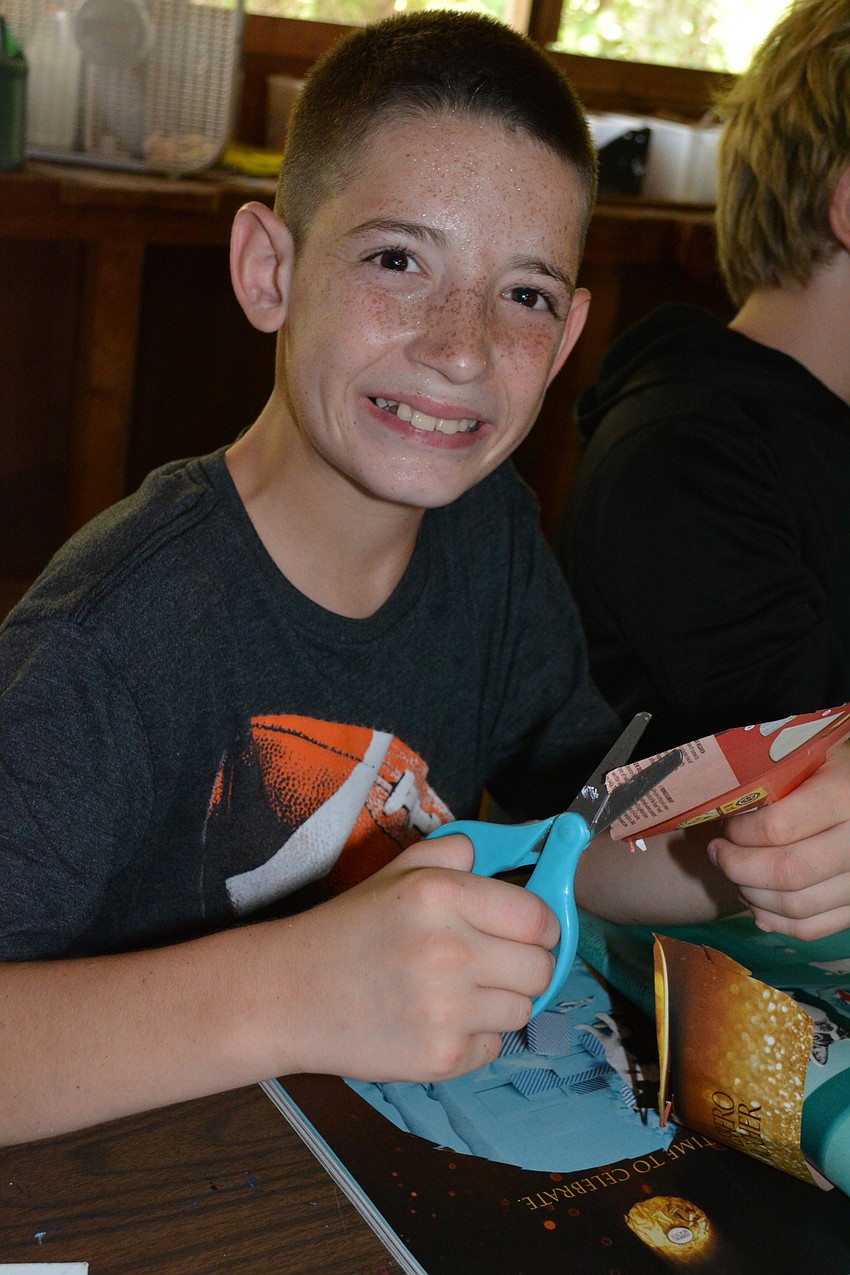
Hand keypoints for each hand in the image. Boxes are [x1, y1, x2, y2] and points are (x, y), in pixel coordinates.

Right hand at [279, 835, 557, 1083]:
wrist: (289, 994)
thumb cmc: (349, 929)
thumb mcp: (396, 873)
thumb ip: (456, 852)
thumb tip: (511, 849)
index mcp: (441, 895)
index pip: (538, 918)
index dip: (541, 926)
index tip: (529, 932)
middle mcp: (449, 951)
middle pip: (541, 968)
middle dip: (525, 965)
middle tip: (492, 964)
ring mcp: (446, 1010)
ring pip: (522, 1010)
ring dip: (498, 1002)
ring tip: (454, 992)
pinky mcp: (440, 1057)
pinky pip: (493, 1046)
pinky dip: (473, 1037)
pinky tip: (436, 1020)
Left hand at [707, 746, 849, 939]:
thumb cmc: (839, 775)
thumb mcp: (815, 763)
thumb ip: (778, 782)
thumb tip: (726, 810)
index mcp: (845, 797)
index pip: (779, 828)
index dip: (740, 832)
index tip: (725, 826)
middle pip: (786, 873)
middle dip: (738, 866)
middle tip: (718, 852)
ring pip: (796, 907)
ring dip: (751, 895)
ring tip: (734, 874)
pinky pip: (811, 929)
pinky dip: (774, 921)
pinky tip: (755, 902)